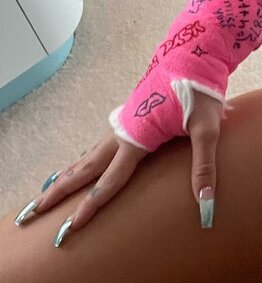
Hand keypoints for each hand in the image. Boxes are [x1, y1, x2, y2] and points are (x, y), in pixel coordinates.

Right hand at [13, 90, 226, 242]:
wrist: (192, 55)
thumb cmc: (200, 91)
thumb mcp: (207, 129)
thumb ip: (204, 167)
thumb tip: (205, 203)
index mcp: (136, 139)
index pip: (109, 181)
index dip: (91, 206)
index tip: (71, 226)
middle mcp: (122, 133)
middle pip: (85, 169)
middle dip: (59, 192)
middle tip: (33, 212)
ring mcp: (123, 124)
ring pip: (88, 156)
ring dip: (67, 176)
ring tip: (48, 193)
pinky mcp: (129, 118)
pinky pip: (99, 146)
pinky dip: (83, 161)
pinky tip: (82, 166)